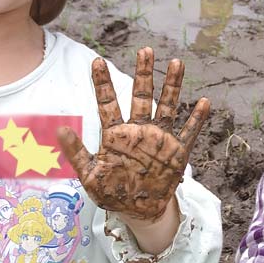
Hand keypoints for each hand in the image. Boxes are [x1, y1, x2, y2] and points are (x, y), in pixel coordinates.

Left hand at [58, 47, 209, 220]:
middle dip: (144, 73)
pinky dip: (196, 118)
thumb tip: (60, 129)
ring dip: (172, 85)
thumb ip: (76, 153)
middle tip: (145, 50)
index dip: (102, 82)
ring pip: (167, 106)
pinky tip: (204, 102)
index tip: (96, 61)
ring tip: (176, 63)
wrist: (139, 212)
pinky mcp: (177, 152)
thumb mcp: (89, 176)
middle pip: (141, 95)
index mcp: (115, 134)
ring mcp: (159, 139)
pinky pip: (189, 132)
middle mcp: (139, 130)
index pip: (107, 103)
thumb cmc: (112, 194)